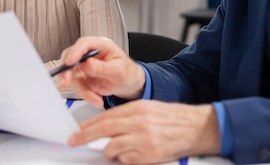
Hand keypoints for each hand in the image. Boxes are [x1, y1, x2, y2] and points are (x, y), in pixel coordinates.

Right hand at [57, 36, 144, 107]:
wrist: (128, 84)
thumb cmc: (127, 72)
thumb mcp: (119, 70)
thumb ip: (103, 68)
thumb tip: (87, 64)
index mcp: (100, 45)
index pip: (84, 44)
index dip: (75, 52)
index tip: (69, 63)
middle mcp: (89, 53)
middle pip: (70, 58)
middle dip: (67, 73)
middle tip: (66, 83)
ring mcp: (84, 65)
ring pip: (71, 76)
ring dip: (81, 90)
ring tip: (96, 99)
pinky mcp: (81, 78)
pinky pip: (76, 86)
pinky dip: (84, 94)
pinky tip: (96, 98)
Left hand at [68, 100, 220, 163]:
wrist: (195, 128)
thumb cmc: (172, 119)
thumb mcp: (148, 109)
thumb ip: (127, 116)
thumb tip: (105, 126)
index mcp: (137, 109)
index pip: (105, 117)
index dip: (89, 125)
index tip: (78, 131)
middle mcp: (138, 123)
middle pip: (103, 130)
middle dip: (85, 137)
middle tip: (75, 141)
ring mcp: (142, 140)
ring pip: (112, 148)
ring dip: (110, 151)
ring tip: (119, 150)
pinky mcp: (147, 156)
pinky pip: (126, 161)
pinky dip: (126, 160)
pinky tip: (133, 155)